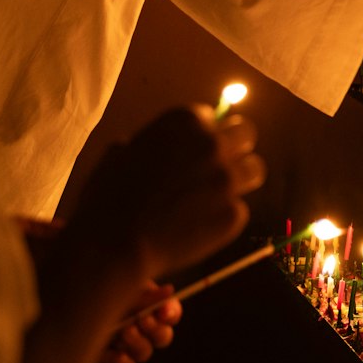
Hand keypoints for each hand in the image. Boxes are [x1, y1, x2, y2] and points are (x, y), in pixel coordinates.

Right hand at [67, 105, 266, 288]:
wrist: (112, 244)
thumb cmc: (108, 196)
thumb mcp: (124, 150)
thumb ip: (157, 141)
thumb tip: (166, 146)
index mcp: (185, 121)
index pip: (212, 117)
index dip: (202, 136)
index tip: (193, 152)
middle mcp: (213, 144)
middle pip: (245, 134)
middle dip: (233, 148)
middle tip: (217, 168)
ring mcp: (226, 179)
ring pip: (254, 169)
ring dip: (239, 180)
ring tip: (215, 198)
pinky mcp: (233, 214)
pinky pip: (238, 210)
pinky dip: (223, 218)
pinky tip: (198, 228)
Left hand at [97, 283, 182, 362]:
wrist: (59, 297)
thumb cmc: (94, 286)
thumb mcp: (120, 287)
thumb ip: (144, 293)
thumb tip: (169, 290)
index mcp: (146, 303)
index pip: (170, 313)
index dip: (171, 313)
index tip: (163, 311)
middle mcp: (139, 326)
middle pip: (162, 337)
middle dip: (155, 330)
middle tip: (141, 319)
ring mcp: (123, 344)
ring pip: (144, 353)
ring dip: (139, 344)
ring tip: (124, 331)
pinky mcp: (106, 358)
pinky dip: (122, 362)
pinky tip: (119, 356)